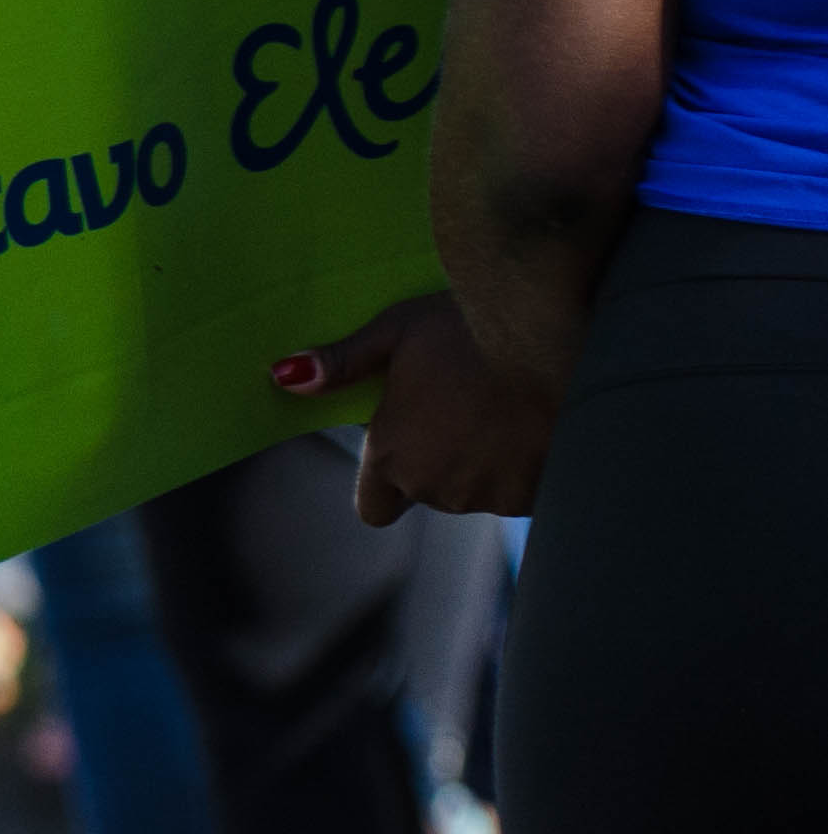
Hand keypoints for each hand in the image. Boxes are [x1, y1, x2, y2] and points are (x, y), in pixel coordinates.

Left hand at [276, 294, 561, 521]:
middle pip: (429, 491)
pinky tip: (531, 425)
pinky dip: (525, 469)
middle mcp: (435, 488)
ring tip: (497, 409)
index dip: (384, 483)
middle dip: (438, 459)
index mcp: (391, 456)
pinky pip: (522, 492)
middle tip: (457, 406)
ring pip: (477, 491)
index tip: (401, 446)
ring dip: (483, 464)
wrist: (550, 336)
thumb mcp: (394, 332)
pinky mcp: (535, 497)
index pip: (373, 507)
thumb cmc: (463, 326)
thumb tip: (284, 378)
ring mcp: (488, 497)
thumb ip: (341, 364)